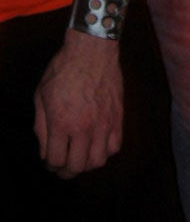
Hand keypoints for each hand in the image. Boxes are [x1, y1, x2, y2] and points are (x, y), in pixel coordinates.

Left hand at [33, 27, 122, 176]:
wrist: (92, 50)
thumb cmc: (64, 69)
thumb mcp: (41, 95)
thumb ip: (41, 127)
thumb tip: (45, 150)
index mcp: (61, 122)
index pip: (56, 160)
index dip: (51, 166)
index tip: (50, 162)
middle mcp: (84, 127)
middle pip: (77, 166)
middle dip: (67, 171)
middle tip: (64, 167)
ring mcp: (103, 123)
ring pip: (98, 161)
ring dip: (87, 164)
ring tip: (81, 157)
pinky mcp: (117, 117)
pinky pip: (115, 146)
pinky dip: (105, 151)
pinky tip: (97, 144)